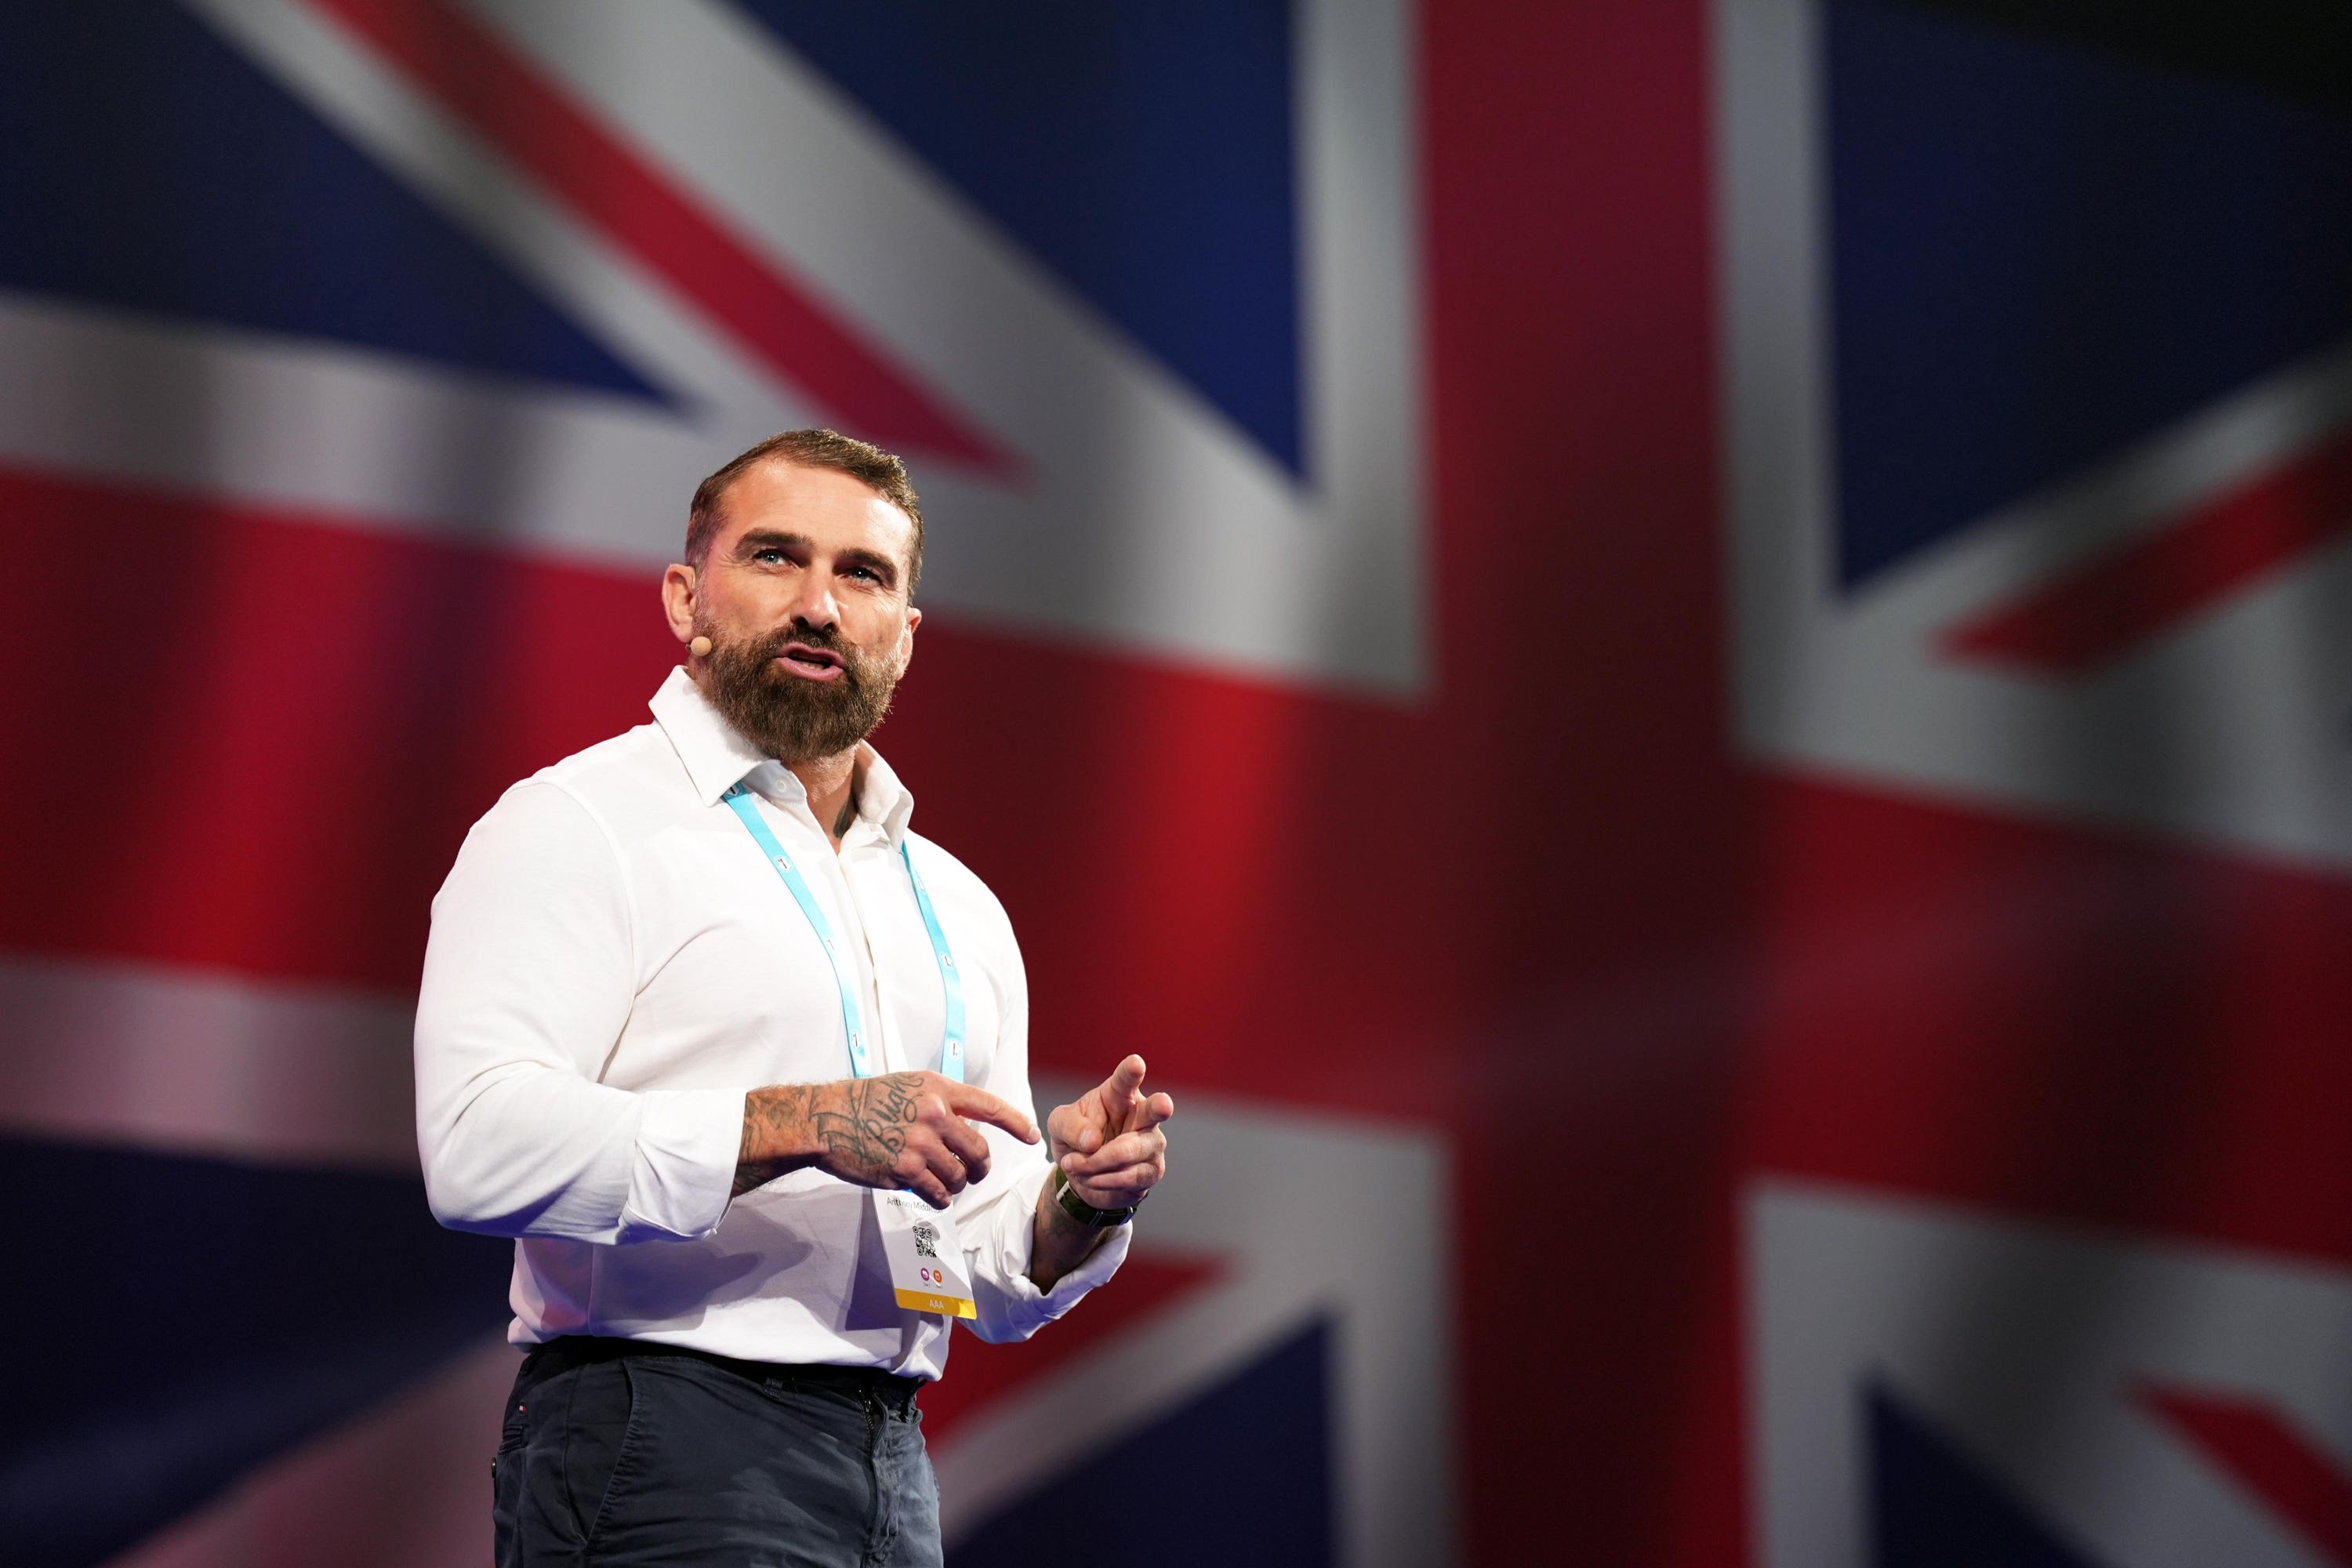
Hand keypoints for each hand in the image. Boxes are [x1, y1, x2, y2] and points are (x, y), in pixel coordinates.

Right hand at [737, 1072, 1039, 1207]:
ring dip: (956, 1185)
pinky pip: (938, 1194)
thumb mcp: (909, 1085)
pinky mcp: (905, 1170)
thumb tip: (968, 1127)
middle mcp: (935, 1114)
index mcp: (938, 1089)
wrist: (826, 1119)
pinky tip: (930, 1193)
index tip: (1032, 1135)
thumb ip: (941, 1102)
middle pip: (979, 1152)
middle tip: (972, 1173)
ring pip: (960, 1177)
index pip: (990, 1107)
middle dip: (980, 1168)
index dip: (1016, 1123)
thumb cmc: (865, 1101)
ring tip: (943, 1182)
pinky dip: (939, 1198)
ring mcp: (920, 1144)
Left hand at [1047, 1054, 1173, 1210]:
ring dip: (1095, 1163)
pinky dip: (1102, 1180)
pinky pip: (1129, 1177)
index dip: (1131, 1071)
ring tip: (1074, 1165)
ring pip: (1129, 1152)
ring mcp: (1152, 1143)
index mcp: (1119, 1094)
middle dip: (1160, 1107)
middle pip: (1155, 1110)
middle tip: (1164, 1104)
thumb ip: (1071, 1126)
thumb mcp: (1060, 1125)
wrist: (1081, 1174)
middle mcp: (1142, 1114)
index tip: (1135, 1063)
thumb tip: (1093, 1141)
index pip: (1126, 1079)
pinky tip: (1090, 1177)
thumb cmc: (1076, 1137)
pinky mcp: (1153, 1170)